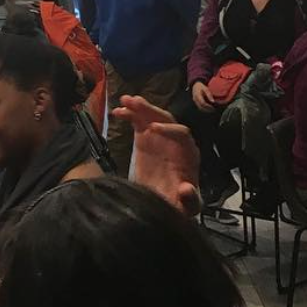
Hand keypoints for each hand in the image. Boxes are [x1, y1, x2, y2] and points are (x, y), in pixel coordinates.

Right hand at [112, 95, 201, 215]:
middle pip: (166, 119)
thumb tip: (186, 188)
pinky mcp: (146, 138)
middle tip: (135, 103)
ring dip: (139, 107)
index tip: (153, 129)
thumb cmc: (177, 204)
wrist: (164, 202)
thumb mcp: (187, 207)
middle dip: (152, 111)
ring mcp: (160, 137)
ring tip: (124, 100)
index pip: (183, 134)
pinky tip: (117, 111)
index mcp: (188, 154)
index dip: (170, 130)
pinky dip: (129, 114)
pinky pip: (139, 121)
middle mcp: (176, 141)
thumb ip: (190, 200)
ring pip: (152, 117)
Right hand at [190, 82, 216, 112]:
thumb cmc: (201, 87)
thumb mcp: (206, 89)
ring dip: (206, 110)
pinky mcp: (195, 102)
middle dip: (207, 109)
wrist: (195, 85)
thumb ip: (209, 95)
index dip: (208, 106)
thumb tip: (213, 101)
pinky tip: (208, 108)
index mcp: (197, 95)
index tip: (213, 107)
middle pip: (201, 107)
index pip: (203, 103)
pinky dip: (204, 109)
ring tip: (212, 110)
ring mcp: (195, 101)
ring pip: (200, 108)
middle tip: (213, 109)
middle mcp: (195, 99)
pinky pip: (199, 107)